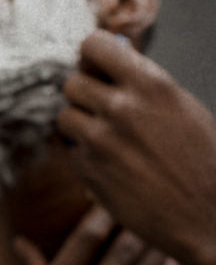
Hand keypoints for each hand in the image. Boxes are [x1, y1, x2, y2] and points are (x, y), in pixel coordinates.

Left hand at [58, 30, 215, 264]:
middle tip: (103, 109)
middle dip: (85, 95)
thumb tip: (109, 55)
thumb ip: (142, 84)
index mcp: (151, 85)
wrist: (209, 219)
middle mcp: (120, 109)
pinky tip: (114, 167)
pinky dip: (85, 155)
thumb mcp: (182, 108)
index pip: (93, 45)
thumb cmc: (204, 163)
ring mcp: (99, 141)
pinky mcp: (87, 170)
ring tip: (110, 139)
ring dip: (80, 125)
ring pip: (64, 116)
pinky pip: (71, 150)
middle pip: (71, 82)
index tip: (97, 68)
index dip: (92, 57)